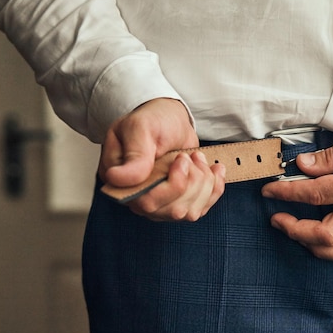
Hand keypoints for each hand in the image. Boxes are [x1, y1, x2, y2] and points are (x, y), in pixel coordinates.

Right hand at [99, 98, 225, 220]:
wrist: (169, 121)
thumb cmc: (151, 121)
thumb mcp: (140, 128)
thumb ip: (135, 154)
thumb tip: (118, 179)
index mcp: (121, 183)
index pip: (148, 202)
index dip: (173, 184)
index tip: (182, 159)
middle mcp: (138, 199)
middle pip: (174, 210)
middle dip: (192, 180)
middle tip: (187, 156)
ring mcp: (159, 204)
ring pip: (190, 212)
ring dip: (203, 182)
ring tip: (197, 158)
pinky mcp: (178, 203)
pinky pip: (202, 209)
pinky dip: (215, 188)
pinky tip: (214, 170)